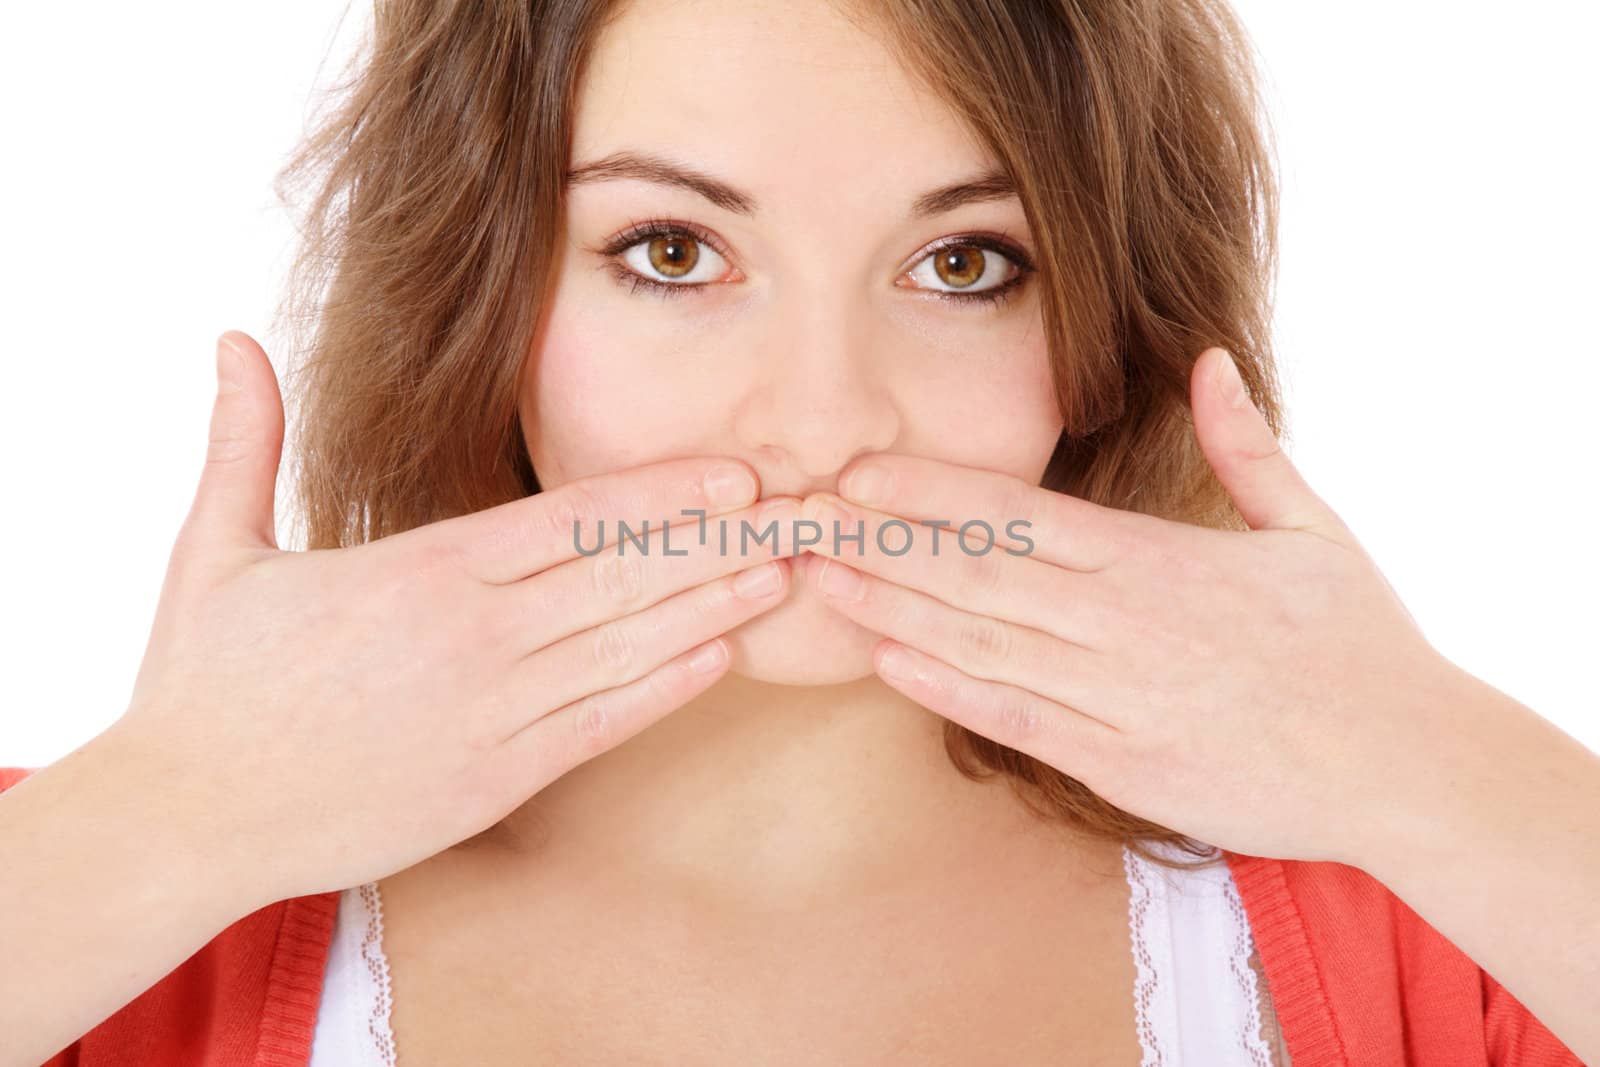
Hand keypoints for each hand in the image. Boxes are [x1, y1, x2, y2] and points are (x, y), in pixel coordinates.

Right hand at [106, 330, 801, 906]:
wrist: (186, 818)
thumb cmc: (202, 685)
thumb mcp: (213, 549)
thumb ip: (245, 441)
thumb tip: (230, 340)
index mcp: (421, 574)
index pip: (569, 520)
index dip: (662, 497)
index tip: (733, 473)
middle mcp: (473, 639)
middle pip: (622, 578)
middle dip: (718, 543)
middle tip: (801, 515)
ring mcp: (491, 714)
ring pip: (627, 649)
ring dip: (712, 609)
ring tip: (784, 575)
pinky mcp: (493, 780)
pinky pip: (599, 727)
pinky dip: (664, 691)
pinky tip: (720, 658)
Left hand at [795, 346, 1470, 864]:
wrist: (1408, 766)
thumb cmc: (1359, 644)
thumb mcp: (1314, 528)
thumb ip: (1247, 444)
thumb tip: (1210, 359)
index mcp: (1163, 561)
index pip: (1024, 516)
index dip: (933, 493)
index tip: (862, 472)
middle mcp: (1127, 625)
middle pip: (979, 574)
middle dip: (881, 542)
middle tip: (798, 515)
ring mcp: (1120, 698)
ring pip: (981, 643)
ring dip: (890, 607)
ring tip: (816, 576)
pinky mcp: (1122, 766)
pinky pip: (1016, 720)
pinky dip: (946, 689)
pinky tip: (884, 658)